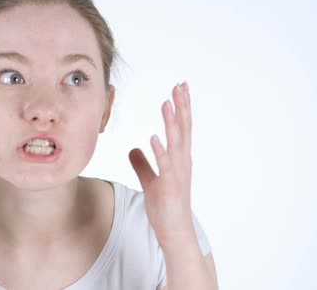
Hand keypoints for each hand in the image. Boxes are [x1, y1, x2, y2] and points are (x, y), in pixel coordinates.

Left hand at [128, 82, 194, 246]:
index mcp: (178, 159)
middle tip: (181, 85)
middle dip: (182, 106)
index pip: (181, 127)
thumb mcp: (151, 181)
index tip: (179, 88)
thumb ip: (143, 163)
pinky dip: (160, 151)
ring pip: (176, 143)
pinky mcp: (169, 186)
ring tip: (166, 103)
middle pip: (183, 129)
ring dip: (171, 123)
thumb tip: (133, 148)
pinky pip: (164, 166)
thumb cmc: (165, 207)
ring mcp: (177, 174)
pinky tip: (153, 137)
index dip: (180, 107)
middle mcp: (182, 162)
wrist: (173, 232)